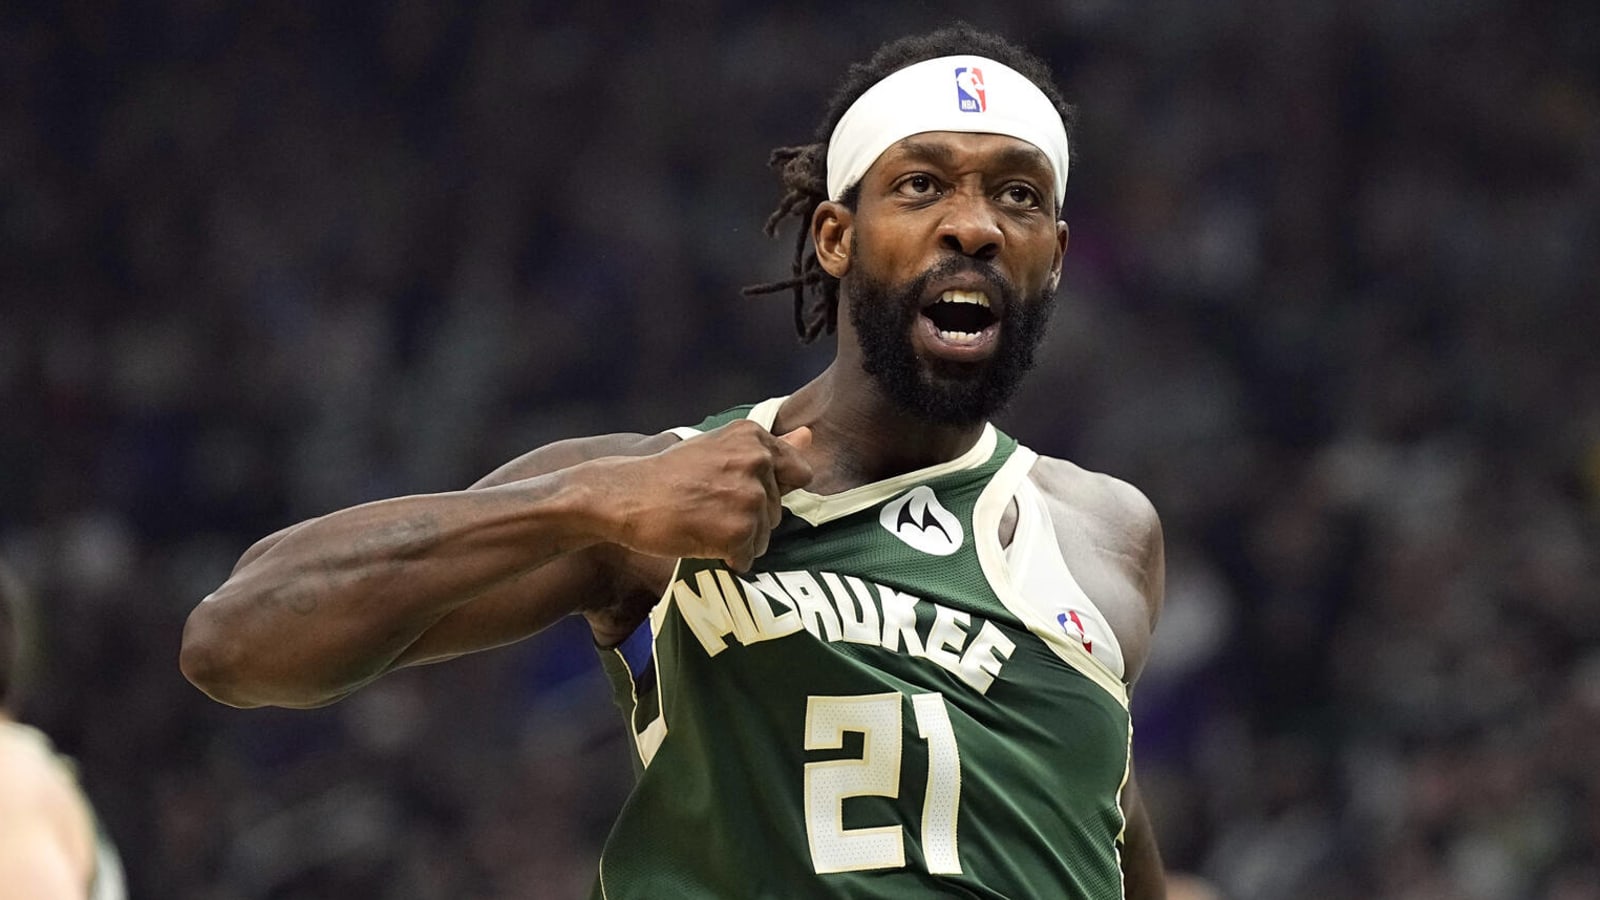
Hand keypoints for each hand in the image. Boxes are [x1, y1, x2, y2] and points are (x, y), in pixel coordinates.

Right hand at [598, 420, 812, 570]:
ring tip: (702, 523)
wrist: (625, 495)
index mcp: (755, 438)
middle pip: (778, 510)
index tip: (739, 492)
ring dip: (738, 539)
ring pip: (765, 536)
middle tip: (708, 508)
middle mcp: (758, 463)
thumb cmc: (669, 474)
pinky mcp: (738, 531)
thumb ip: (771, 446)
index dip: (772, 490)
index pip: (798, 473)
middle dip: (750, 517)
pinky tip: (700, 540)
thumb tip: (810, 434)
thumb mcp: (721, 447)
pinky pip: (748, 558)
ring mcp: (750, 498)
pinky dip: (727, 559)